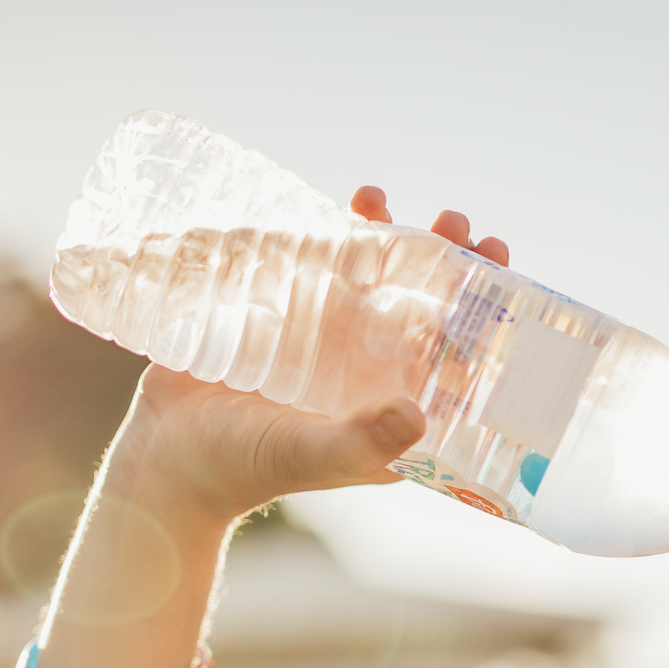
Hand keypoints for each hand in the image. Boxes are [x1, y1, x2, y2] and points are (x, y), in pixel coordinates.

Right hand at [114, 190, 511, 521]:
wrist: (167, 456)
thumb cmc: (245, 467)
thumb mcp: (310, 456)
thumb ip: (363, 442)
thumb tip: (418, 413)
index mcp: (394, 407)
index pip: (456, 356)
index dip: (485, 316)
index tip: (501, 272)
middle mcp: (370, 370)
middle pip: (423, 304)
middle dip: (446, 261)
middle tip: (456, 224)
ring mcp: (328, 339)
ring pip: (372, 276)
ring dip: (390, 235)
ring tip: (382, 200)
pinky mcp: (284, 315)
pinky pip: (318, 264)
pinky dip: (333, 231)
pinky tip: (344, 205)